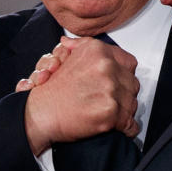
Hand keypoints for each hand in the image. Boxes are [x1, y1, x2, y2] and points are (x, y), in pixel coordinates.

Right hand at [21, 37, 140, 154]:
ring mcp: (110, 90)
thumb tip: (71, 42)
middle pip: (132, 84)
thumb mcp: (62, 58)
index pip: (128, 62)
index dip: (124, 74)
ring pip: (132, 103)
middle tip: (113, 99)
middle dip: (124, 93)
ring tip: (111, 113)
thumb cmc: (50, 92)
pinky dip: (127, 128)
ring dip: (124, 110)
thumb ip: (77, 48)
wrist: (40, 115)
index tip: (120, 81)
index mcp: (98, 52)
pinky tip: (120, 127)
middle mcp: (106, 68)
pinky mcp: (111, 113)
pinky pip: (131, 124)